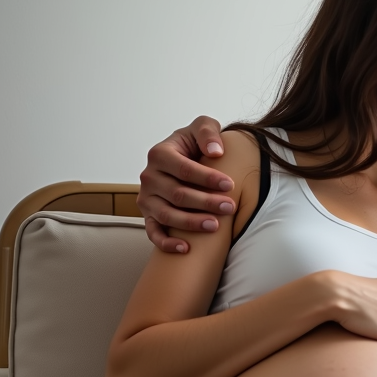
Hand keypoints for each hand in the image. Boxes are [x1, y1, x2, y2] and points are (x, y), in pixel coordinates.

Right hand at [138, 116, 232, 252]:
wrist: (183, 157)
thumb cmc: (195, 143)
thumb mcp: (202, 127)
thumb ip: (208, 131)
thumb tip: (215, 152)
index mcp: (159, 154)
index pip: (183, 169)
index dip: (206, 178)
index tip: (229, 185)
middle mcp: (149, 177)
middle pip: (177, 194)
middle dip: (205, 202)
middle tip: (230, 207)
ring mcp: (147, 198)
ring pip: (166, 215)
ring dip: (191, 223)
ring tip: (215, 226)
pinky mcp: (148, 215)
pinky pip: (153, 232)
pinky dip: (166, 243)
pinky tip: (185, 249)